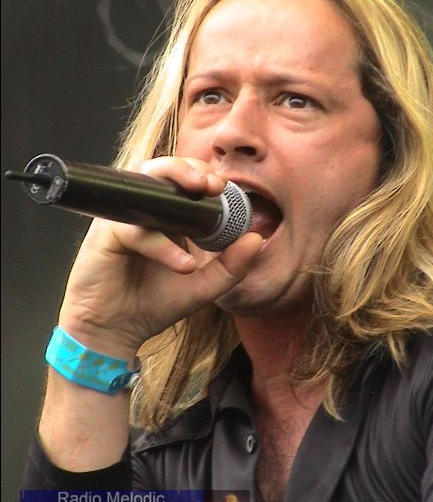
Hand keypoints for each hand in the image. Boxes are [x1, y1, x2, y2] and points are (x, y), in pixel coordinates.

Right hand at [57, 157, 262, 358]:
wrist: (115, 331)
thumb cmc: (153, 304)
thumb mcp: (203, 286)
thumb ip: (231, 266)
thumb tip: (257, 238)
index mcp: (165, 218)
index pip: (184, 182)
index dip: (204, 176)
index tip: (226, 187)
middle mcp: (143, 213)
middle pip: (162, 172)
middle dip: (190, 169)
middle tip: (214, 183)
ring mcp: (123, 220)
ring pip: (144, 184)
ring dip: (173, 179)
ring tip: (201, 191)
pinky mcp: (106, 236)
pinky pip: (136, 231)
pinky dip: (163, 246)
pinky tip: (184, 265)